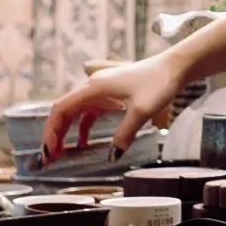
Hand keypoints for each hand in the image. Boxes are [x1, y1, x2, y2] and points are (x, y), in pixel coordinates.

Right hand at [44, 51, 187, 160]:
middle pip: (64, 111)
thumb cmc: (159, 83)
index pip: (61, 109)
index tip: (50, 152)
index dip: (51, 131)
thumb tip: (112, 156)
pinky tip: (83, 142)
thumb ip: (125, 134)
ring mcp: (101, 90)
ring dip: (66, 132)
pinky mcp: (111, 94)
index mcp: (94, 88)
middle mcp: (93, 87)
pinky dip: (83, 127)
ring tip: (62, 153)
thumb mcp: (141, 111)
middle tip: (50, 158)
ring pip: (76, 112)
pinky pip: (90, 112)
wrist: (175, 66)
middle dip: (54, 134)